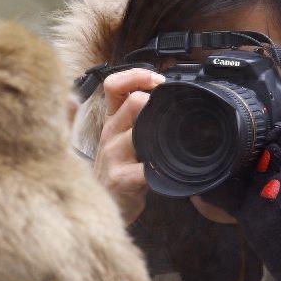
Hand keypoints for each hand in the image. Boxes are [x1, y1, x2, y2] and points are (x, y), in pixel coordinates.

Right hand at [94, 68, 164, 223]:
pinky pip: (144, 168)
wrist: (106, 204)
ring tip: (175, 138)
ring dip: (161, 133)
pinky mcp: (120, 178)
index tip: (159, 81)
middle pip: (132, 102)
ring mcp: (113, 155)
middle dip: (157, 102)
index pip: (114, 84)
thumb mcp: (122, 136)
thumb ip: (135, 115)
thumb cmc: (120, 167)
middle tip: (174, 109)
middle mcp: (109, 132)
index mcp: (111, 118)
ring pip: (139, 131)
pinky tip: (167, 170)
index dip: (137, 76)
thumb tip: (162, 93)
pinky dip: (160, 168)